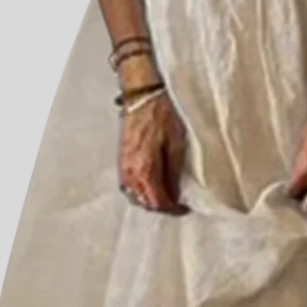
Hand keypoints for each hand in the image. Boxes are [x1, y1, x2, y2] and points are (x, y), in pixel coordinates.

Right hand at [118, 91, 189, 214]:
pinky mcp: (121, 160)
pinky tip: (150, 186)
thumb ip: (173, 174)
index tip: (185, 209)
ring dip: (149, 201)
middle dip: (161, 207)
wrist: (142, 96)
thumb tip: (175, 195)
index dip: (173, 210)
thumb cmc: (161, 115)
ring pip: (134, 196)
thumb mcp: (176, 145)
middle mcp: (130, 173)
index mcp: (145, 170)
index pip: (158, 202)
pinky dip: (139, 192)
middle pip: (145, 203)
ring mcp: (123, 167)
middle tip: (177, 204)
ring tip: (165, 196)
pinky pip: (128, 186)